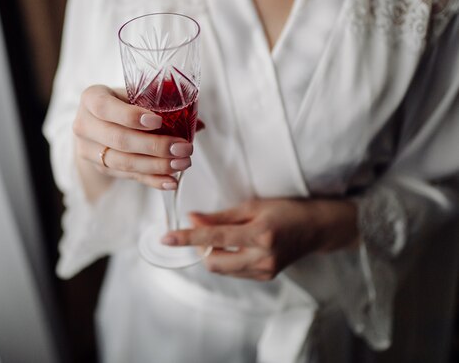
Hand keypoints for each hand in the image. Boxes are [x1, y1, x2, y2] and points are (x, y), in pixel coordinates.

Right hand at [73, 85, 193, 190]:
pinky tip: (171, 181)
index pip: (105, 108)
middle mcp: (84, 125)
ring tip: (183, 163)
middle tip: (183, 147)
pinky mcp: (100, 169)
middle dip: (154, 146)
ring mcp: (89, 150)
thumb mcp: (133, 96)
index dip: (130, 116)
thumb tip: (199, 124)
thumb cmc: (120, 104)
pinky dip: (152, 180)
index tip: (158, 121)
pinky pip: (129, 176)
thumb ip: (161, 105)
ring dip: (156, 165)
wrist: (97, 125)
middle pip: (119, 140)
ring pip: (124, 162)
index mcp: (91, 99)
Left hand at [161, 198, 357, 279]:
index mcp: (260, 234)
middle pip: (213, 261)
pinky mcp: (265, 277)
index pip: (214, 237)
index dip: (187, 237)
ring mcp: (264, 271)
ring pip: (221, 269)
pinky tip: (235, 246)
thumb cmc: (285, 211)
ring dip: (212, 254)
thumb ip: (221, 216)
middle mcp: (262, 257)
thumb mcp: (253, 206)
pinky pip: (233, 272)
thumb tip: (192, 218)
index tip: (166, 238)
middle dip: (200, 248)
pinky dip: (226, 259)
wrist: (316, 229)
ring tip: (224, 237)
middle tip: (204, 231)